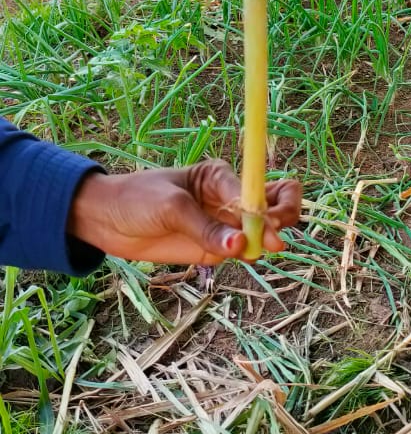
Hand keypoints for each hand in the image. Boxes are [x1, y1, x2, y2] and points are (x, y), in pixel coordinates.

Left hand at [67, 160, 301, 266]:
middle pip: (276, 204)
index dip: (267, 210)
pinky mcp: (216, 248)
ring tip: (255, 252)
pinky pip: (245, 250)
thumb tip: (240, 246)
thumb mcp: (170, 207)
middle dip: (281, 221)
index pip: (260, 188)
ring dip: (268, 240)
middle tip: (271, 242)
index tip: (264, 230)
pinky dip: (251, 254)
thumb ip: (205, 228)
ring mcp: (224, 224)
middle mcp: (229, 198)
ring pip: (266, 229)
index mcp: (220, 176)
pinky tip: (243, 257)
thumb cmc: (137, 199)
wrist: (106, 221)